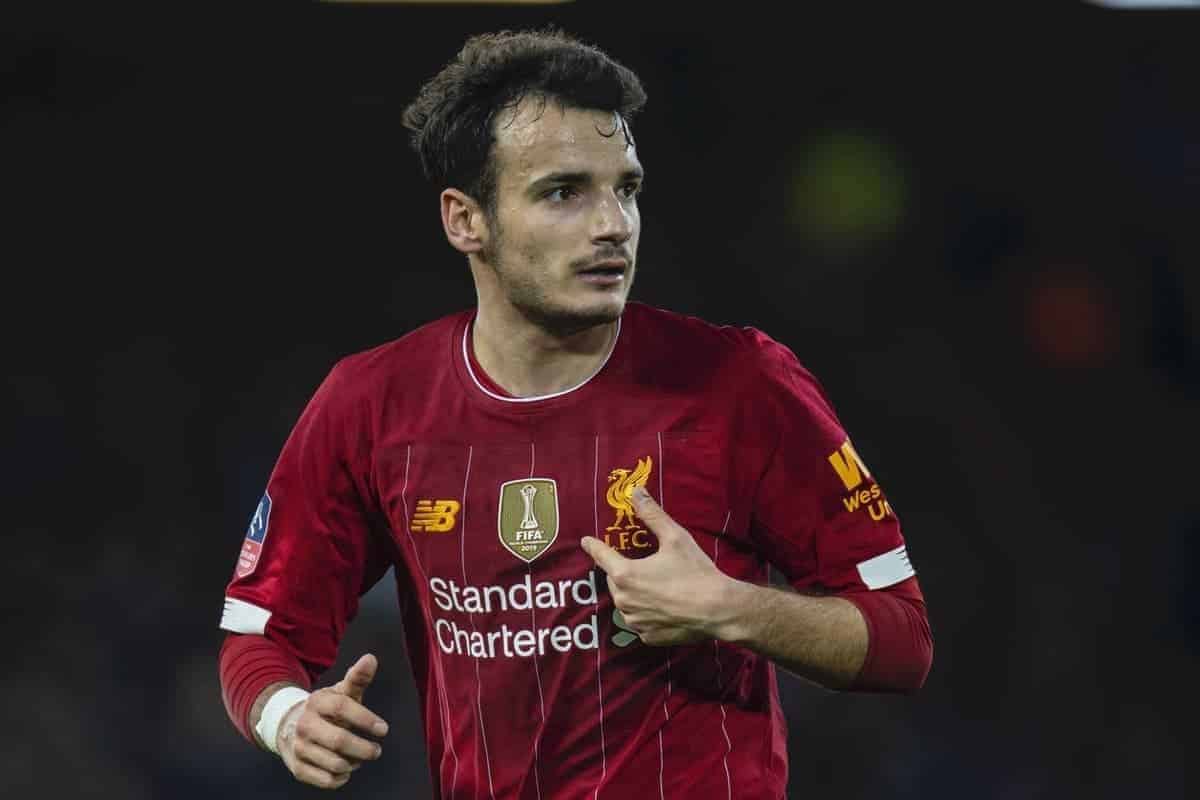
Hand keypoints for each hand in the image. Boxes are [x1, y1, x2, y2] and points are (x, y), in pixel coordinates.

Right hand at [277, 654, 389, 789]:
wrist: (289, 725)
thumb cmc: (326, 708)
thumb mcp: (341, 692)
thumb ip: (358, 678)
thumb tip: (371, 658)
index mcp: (317, 702)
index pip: (342, 708)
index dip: (365, 719)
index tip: (384, 729)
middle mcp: (305, 724)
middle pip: (338, 740)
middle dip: (363, 748)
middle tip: (376, 750)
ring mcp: (299, 747)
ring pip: (334, 763)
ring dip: (354, 763)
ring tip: (360, 757)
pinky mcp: (297, 768)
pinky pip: (325, 780)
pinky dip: (341, 778)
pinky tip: (346, 770)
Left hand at [581, 487, 738, 645]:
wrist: (719, 610)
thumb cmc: (695, 572)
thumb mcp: (674, 537)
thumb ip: (652, 514)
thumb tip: (636, 492)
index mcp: (625, 574)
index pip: (601, 555)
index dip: (593, 546)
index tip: (586, 541)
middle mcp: (624, 600)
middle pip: (615, 580)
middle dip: (624, 571)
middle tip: (644, 565)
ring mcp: (635, 621)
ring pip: (626, 602)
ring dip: (635, 593)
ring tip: (658, 586)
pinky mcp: (648, 637)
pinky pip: (641, 621)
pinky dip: (647, 613)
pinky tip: (665, 606)